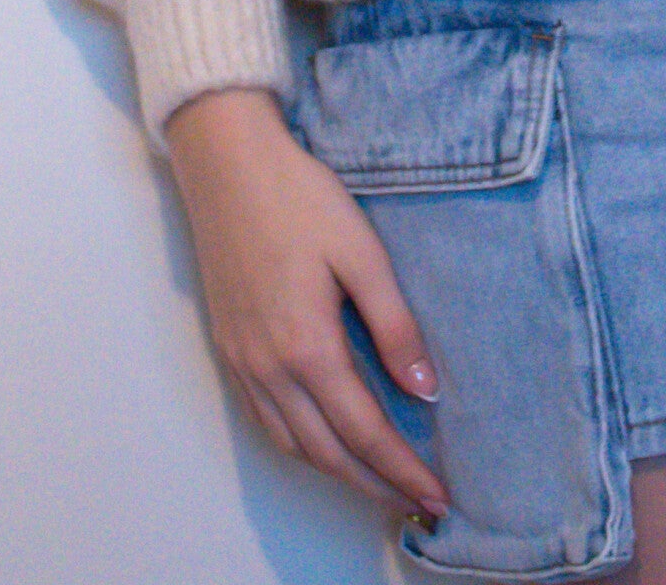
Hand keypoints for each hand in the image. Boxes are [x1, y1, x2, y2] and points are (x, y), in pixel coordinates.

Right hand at [163, 85, 452, 529]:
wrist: (226, 162)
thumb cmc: (298, 197)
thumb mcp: (361, 252)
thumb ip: (395, 326)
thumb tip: (425, 391)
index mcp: (307, 346)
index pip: (365, 432)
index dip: (404, 470)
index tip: (438, 496)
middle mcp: (269, 367)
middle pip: (327, 454)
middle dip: (376, 485)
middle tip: (418, 502)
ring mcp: (242, 361)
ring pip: (293, 445)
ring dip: (337, 473)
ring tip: (379, 483)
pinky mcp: (228, 347)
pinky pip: (265, 421)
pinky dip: (300, 447)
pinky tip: (323, 442)